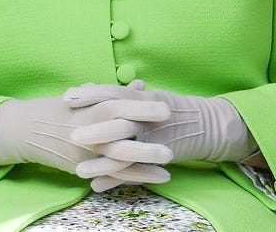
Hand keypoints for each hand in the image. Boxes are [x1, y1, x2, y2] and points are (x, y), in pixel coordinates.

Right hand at [0, 94, 172, 187]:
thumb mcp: (86, 96)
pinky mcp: (82, 165)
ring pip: (118, 158)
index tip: (166, 108)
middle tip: (171, 142)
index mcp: (90, 107)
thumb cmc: (61, 108)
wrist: (27, 129)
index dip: (142, 107)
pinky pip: (110, 173)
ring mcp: (85, 150)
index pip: (118, 105)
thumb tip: (141, 85)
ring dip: (145, 162)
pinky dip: (132, 176)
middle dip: (147, 139)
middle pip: (120, 134)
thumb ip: (115, 93)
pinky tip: (153, 177)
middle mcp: (88, 129)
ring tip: (169, 165)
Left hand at [65, 81, 255, 166]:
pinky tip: (98, 187)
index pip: (112, 93)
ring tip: (78, 171)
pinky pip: (134, 171)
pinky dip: (116, 180)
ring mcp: (151, 138)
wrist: (206, 125)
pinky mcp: (157, 157)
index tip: (68, 96)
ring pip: (123, 151)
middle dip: (93, 128)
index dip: (90, 94)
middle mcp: (144, 116)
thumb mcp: (151, 95)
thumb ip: (126, 94)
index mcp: (141, 98)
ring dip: (100, 162)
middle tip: (71, 133)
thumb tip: (101, 88)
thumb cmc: (175, 107)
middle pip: (116, 121)